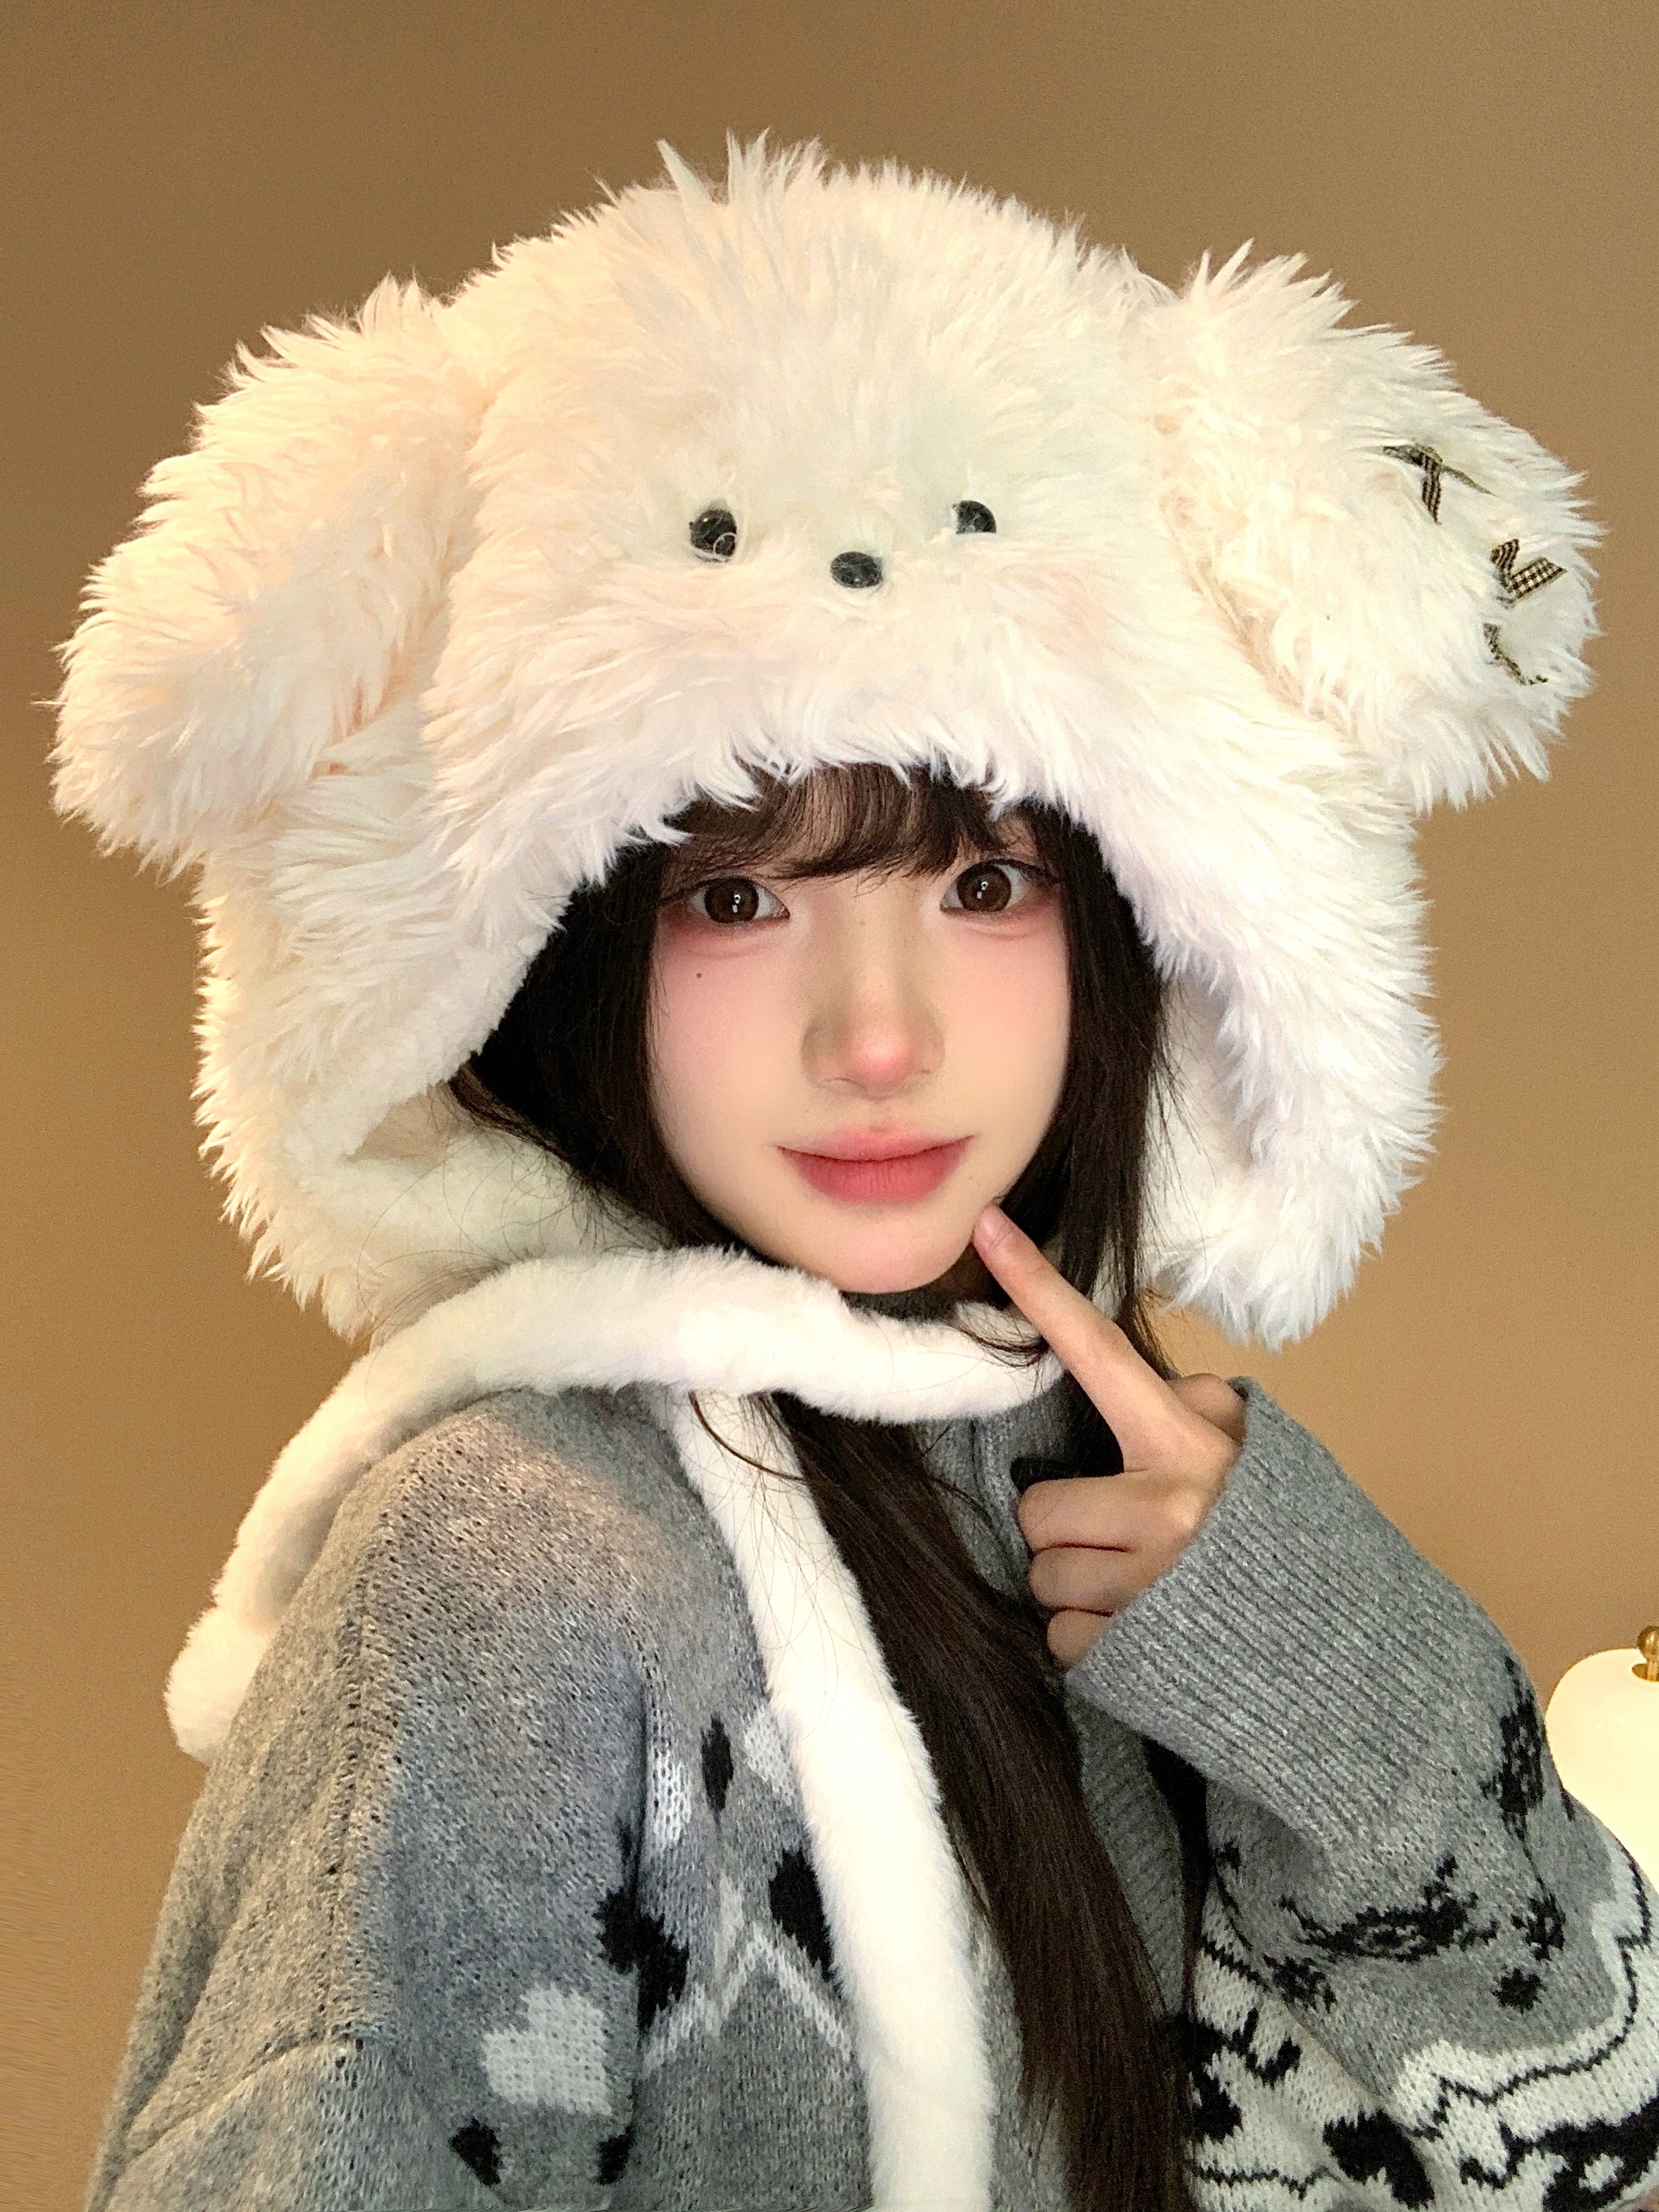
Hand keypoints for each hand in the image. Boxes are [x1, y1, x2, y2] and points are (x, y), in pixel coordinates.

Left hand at [971, 1204, 1245, 1664]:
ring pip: (1044, 1578)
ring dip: (1081, 1589)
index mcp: (1186, 1443)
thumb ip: (1188, 1410)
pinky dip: (1091, 1643)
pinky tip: (1144, 1635)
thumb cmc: (1279, 1537)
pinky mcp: (1132, 1653)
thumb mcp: (1247, 1452)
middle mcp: (1167, 1508)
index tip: (986, 1226)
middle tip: (1129, 1543)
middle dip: (1071, 1531)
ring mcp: (1147, 1584)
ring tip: (1145, 1591)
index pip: (1097, 1350)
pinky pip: (1060, 1639)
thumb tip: (1119, 1378)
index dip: (1037, 1287)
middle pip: (1038, 1509)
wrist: (1346, 1653)